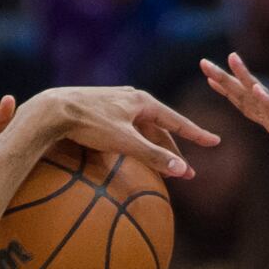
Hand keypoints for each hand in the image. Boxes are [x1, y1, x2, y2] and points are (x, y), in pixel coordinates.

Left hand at [15, 86, 213, 178]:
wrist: (53, 110)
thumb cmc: (89, 124)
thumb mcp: (125, 142)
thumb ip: (153, 157)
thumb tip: (182, 170)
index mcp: (142, 102)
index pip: (177, 121)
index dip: (196, 134)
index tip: (215, 142)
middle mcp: (132, 98)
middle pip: (161, 127)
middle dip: (174, 148)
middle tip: (186, 170)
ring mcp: (116, 103)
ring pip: (143, 127)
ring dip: (155, 146)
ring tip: (162, 164)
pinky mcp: (102, 109)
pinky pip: (128, 128)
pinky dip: (137, 142)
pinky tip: (133, 150)